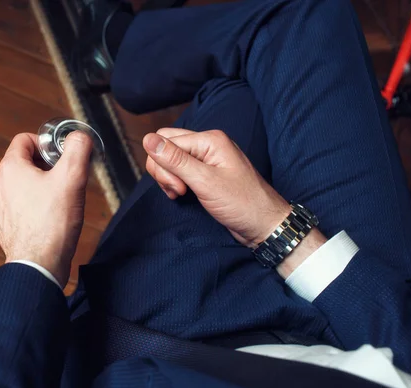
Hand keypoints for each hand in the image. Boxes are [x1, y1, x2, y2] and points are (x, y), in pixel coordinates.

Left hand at [0, 132, 92, 286]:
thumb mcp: (72, 179)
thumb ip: (77, 150)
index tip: (62, 157)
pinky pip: (17, 208)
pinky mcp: (2, 226)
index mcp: (10, 168)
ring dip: (38, 188)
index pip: (25, 140)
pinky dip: (32, 208)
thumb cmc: (53, 223)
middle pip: (23, 163)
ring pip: (20, 186)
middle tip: (66, 179)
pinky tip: (48, 219)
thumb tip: (80, 135)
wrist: (38, 265)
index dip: (46, 144)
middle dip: (45, 167)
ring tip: (58, 201)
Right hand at [143, 128, 325, 277]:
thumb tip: (147, 139)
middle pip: (166, 145)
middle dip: (163, 169)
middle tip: (178, 191)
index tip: (179, 188)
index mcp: (209, 139)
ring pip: (170, 158)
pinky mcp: (205, 172)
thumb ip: (175, 161)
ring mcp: (206, 158)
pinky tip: (182, 194)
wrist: (263, 224)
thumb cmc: (241, 203)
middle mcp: (207, 144)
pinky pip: (179, 169)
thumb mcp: (205, 182)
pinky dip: (175, 182)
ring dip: (168, 177)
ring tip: (181, 194)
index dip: (164, 165)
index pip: (166, 140)